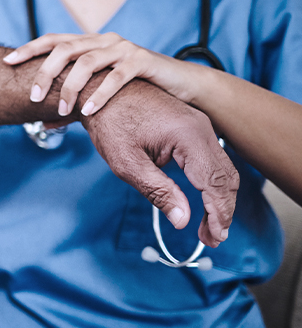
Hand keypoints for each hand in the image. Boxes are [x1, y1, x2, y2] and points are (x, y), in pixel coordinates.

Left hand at [4, 32, 196, 116]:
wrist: (181, 87)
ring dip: (71, 86)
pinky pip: (117, 76)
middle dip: (45, 72)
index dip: (29, 48)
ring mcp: (124, 48)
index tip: (7, 62)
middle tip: (33, 97)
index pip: (53, 40)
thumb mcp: (100, 94)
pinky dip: (100, 93)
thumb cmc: (137, 91)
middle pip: (65, 49)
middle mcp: (104, 40)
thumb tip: (43, 123)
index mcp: (90, 43)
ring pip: (87, 61)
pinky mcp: (143, 61)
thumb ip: (73, 104)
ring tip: (63, 109)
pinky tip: (88, 110)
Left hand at [82, 78, 236, 246]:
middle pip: (226, 178)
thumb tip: (183, 221)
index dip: (217, 215)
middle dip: (222, 211)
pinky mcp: (193, 126)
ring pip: (223, 169)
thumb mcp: (127, 161)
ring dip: (218, 198)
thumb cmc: (110, 122)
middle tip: (210, 239)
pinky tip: (201, 200)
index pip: (214, 183)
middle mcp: (202, 128)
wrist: (101, 88)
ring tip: (206, 226)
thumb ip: (158, 191)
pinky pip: (213, 159)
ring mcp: (200, 125)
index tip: (212, 239)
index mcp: (188, 135)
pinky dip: (211, 183)